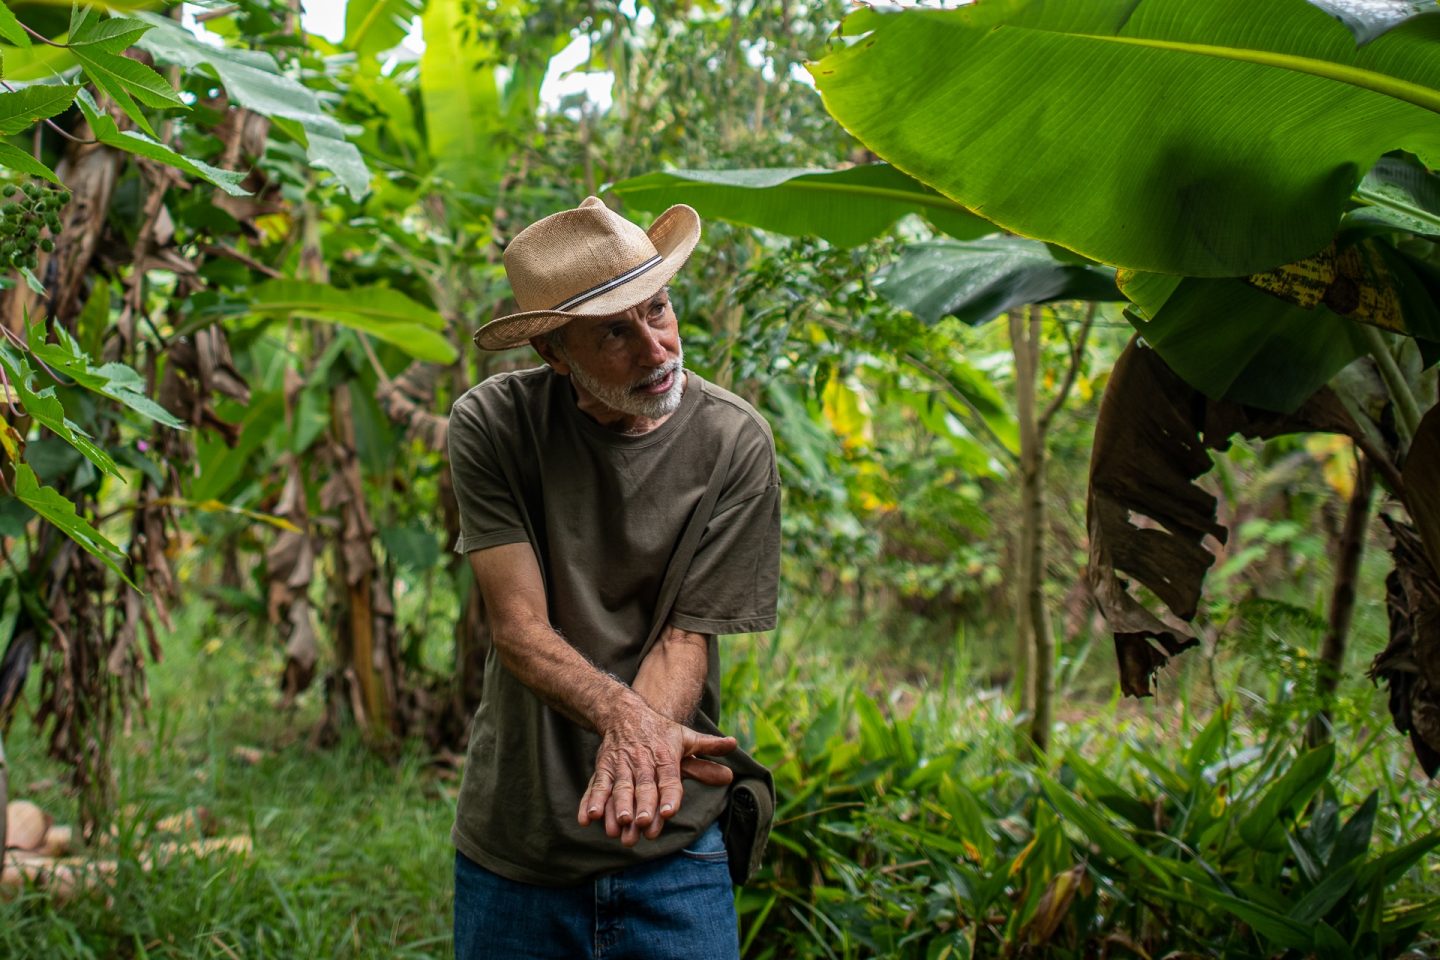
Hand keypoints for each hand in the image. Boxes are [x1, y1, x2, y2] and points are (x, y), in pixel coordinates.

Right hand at [578, 700, 735, 845]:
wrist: (625, 712)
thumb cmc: (660, 731)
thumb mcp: (686, 737)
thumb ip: (708, 748)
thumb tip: (734, 745)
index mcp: (665, 758)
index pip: (669, 779)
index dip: (669, 795)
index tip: (669, 812)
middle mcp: (643, 763)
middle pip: (643, 787)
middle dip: (641, 806)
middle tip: (641, 824)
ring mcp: (621, 766)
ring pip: (619, 788)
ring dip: (616, 806)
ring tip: (617, 825)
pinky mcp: (603, 769)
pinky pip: (597, 786)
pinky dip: (591, 802)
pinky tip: (587, 819)